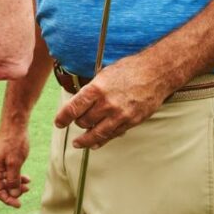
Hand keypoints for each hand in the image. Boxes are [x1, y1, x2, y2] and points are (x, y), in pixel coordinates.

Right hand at [0, 121, 30, 207]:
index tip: (18, 203)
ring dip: (16, 184)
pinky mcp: (5, 158)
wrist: (15, 123)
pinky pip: (9, 172)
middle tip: (25, 191)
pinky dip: (17, 177)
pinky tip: (26, 178)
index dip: (6, 198)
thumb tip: (13, 194)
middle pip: (0, 186)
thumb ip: (13, 179)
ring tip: (27, 185)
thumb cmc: (13, 140)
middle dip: (12, 191)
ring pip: (6, 179)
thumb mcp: (15, 162)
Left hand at [54, 54, 172, 148]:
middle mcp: (106, 104)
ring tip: (78, 143)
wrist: (155, 73)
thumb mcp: (103, 74)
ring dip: (85, 139)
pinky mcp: (131, 122)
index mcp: (96, 89)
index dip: (63, 117)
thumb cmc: (128, 70)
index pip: (74, 108)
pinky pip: (113, 135)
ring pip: (97, 133)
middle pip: (84, 121)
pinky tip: (95, 144)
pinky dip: (102, 141)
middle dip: (77, 123)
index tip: (58, 122)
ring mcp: (120, 115)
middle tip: (75, 123)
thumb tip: (81, 101)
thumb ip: (92, 89)